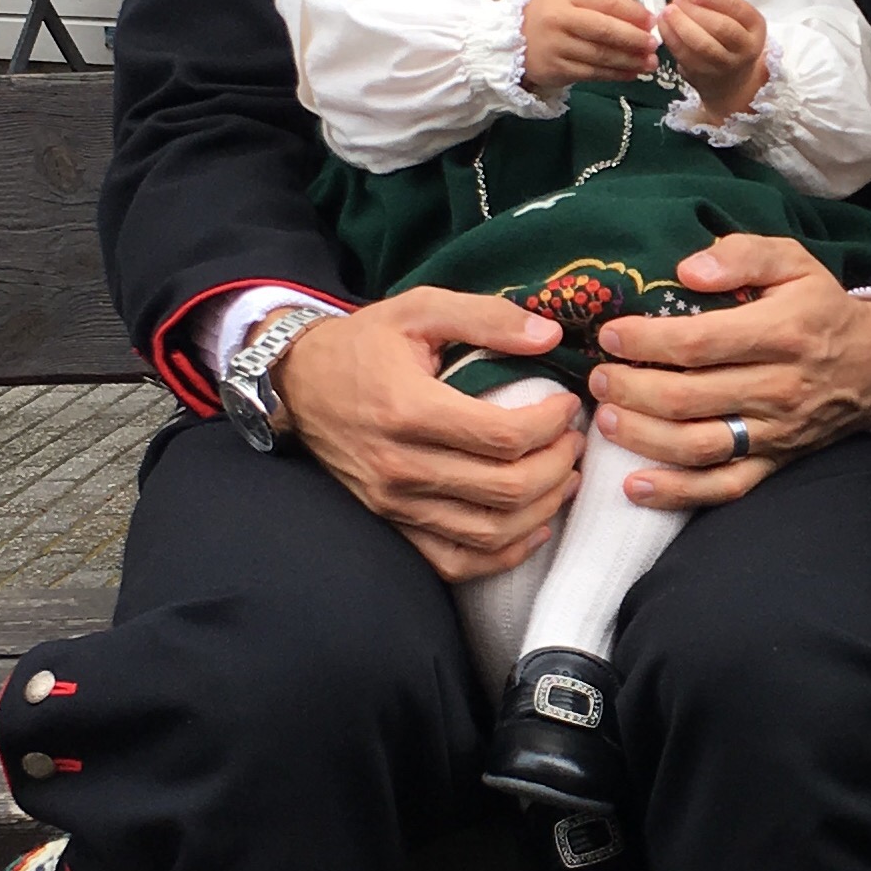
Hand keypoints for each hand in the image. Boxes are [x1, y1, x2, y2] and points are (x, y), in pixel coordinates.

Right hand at [269, 290, 584, 577]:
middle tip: (574, 441)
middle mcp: (401, 465)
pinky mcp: (392, 522)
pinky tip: (532, 528)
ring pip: (489, 531)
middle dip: (558, 465)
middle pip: (506, 488)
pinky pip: (455, 561)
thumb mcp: (419, 309)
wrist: (297, 383)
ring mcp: (395, 502)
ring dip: (542, 509)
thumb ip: (486, 317)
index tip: (568, 405)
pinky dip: (502, 555)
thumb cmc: (363, 344)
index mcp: (409, 409)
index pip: (503, 436)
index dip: (551, 424)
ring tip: (565, 478)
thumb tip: (549, 336)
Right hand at [521, 0, 656, 91]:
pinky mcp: (557, 70)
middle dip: (634, 38)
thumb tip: (641, 16)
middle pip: (605, 30)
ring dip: (630, 61)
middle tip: (654, 45)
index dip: (633, 12)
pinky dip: (615, 75)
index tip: (652, 21)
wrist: (510, 40)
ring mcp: (557, 46)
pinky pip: (592, 73)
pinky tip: (631, 74)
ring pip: (601, 55)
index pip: (606, 1)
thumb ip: (599, 2)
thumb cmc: (549, 15)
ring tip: (649, 63)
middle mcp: (560, 19)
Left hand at [588, 237, 870, 510]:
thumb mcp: (794, 261)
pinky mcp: (774, 463)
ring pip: (699, 446)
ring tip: (606, 418)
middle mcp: (779, 387)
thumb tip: (687, 270)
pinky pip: (723, 487)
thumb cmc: (821, 308)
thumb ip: (743, 254)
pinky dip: (676, 492)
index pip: (700, 343)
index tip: (611, 335)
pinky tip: (635, 485)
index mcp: (782, 332)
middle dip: (631, 388)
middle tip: (597, 377)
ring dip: (643, 436)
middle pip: (688, 397)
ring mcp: (776, 432)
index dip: (647, 341)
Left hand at [659, 0, 767, 117]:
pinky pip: (686, 57)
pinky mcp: (706, 75)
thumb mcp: (736, 18)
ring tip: (666, 12)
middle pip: (720, 27)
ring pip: (702, 45)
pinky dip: (672, 39)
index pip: (736, 8)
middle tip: (676, 0)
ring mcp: (726, 64)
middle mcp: (745, 47)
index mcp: (755, 26)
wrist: (734, 80)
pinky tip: (663, 26)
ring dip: (680, 25)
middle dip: (694, 11)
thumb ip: (716, 2)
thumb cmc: (732, 38)